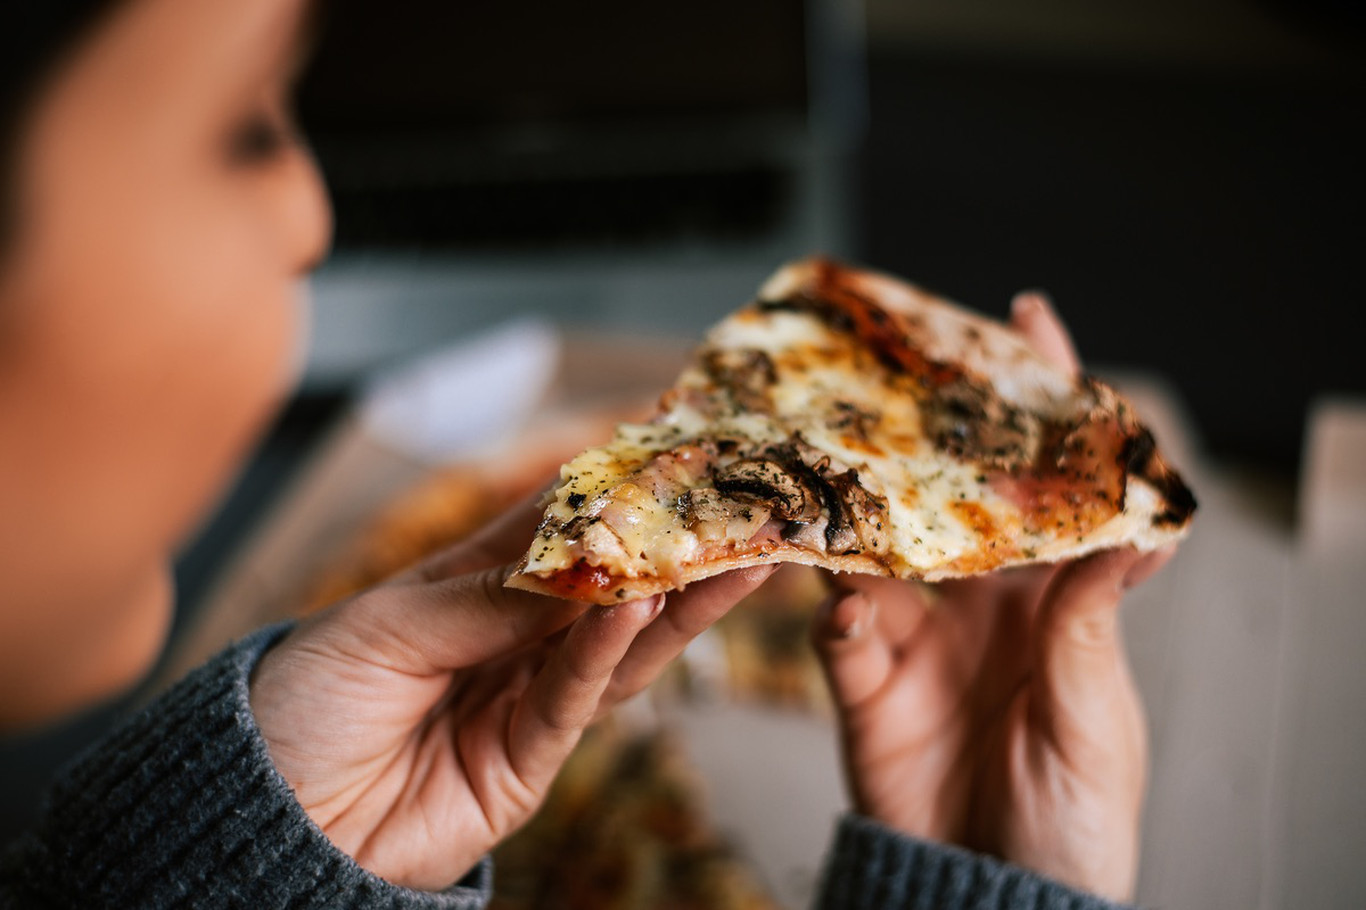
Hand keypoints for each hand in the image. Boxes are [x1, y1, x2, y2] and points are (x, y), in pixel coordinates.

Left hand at [250, 497, 772, 890]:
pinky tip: (646, 608)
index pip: (549, 528)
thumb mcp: (384, 628)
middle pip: (604, 586)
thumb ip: (487, 599)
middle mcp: (508, 640)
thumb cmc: (303, 705)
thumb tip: (581, 561)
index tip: (665, 446)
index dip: (604, 489)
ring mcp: (523, 701)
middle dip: (667, 547)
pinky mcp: (528, 763)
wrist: (270, 822)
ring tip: (733, 555)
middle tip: (732, 504)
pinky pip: (577, 700)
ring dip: (676, 600)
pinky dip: (611, 652)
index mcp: (464, 590)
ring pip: (618, 645)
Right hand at [811, 292, 1173, 900]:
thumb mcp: (1097, 713)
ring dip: (859, 517)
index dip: (1044, 404)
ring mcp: (915, 638)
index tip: (1028, 321)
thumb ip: (1091, 625)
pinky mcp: (863, 684)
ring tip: (841, 476)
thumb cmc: (1075, 813)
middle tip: (896, 376)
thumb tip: (1135, 533)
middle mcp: (976, 602)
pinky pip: (836, 633)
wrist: (989, 893)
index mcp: (1048, 598)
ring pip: (875, 550)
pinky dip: (835, 614)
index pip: (1047, 487)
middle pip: (947, 497)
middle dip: (923, 436)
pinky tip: (843, 608)